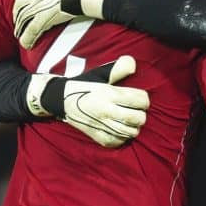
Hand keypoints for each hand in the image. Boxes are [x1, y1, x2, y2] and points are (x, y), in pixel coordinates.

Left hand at [13, 0, 80, 48]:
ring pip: (23, 20)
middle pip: (20, 6)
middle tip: (19, 24)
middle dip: (18, 16)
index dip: (20, 0)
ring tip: (21, 36)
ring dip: (21, 29)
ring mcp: (37, 6)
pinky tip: (26, 44)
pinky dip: (27, 38)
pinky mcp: (42, 19)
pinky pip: (31, 30)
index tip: (21, 6)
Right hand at [26, 55, 149, 146]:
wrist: (61, 100)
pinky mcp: (97, 136)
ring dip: (134, 126)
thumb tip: (133, 64)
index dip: (144, 99)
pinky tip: (120, 130)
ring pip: (131, 132)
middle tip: (136, 111)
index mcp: (109, 93)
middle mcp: (106, 110)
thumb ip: (118, 70)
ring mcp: (102, 125)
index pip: (140, 100)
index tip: (140, 99)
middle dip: (141, 114)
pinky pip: (119, 142)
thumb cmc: (85, 86)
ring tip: (130, 121)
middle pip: (138, 118)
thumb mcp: (100, 75)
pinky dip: (123, 137)